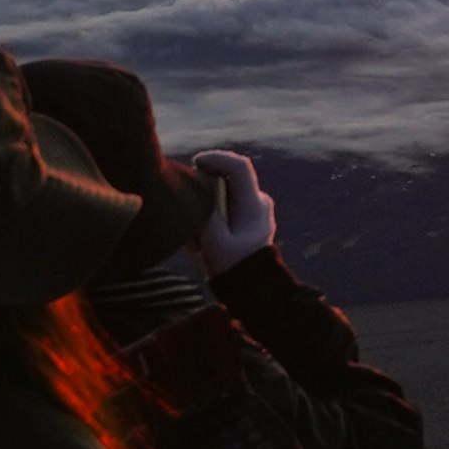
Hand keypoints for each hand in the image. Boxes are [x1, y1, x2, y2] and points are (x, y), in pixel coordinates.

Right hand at [185, 149, 275, 272]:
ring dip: (209, 198)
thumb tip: (195, 188)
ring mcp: (258, 210)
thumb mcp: (213, 242)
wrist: (255, 291)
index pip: (239, 166)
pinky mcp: (251, 219)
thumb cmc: (233, 268)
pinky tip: (203, 235)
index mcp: (254, 204)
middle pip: (231, 176)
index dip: (216, 158)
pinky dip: (214, 210)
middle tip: (188, 199)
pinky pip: (230, 204)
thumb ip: (204, 212)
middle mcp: (260, 202)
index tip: (195, 163)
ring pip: (229, 190)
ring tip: (196, 227)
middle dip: (207, 181)